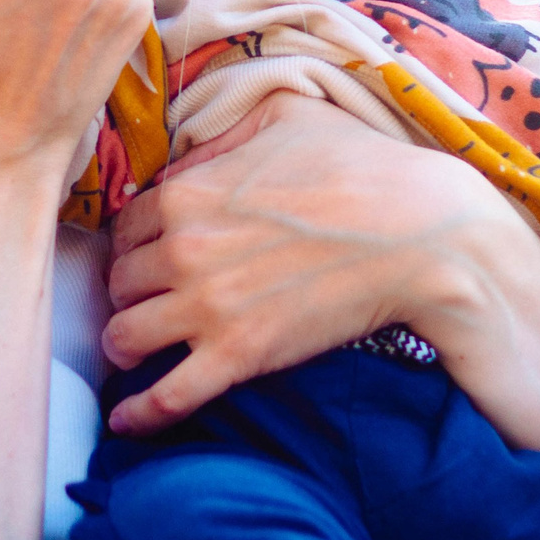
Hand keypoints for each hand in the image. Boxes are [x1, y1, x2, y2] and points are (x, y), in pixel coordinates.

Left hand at [100, 91, 525, 433]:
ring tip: (136, 352)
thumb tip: (190, 159)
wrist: (418, 233)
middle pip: (121, 283)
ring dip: (125, 346)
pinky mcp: (239, 355)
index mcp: (188, 193)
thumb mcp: (287, 118)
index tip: (146, 258)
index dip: (134, 245)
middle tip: (148, 303)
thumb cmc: (361, 167)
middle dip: (130, 293)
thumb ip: (227, 135)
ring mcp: (206, 306)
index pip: (127, 228)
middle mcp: (182, 249)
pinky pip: (167, 396)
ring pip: (125, 337)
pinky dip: (139, 414)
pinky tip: (126, 421)